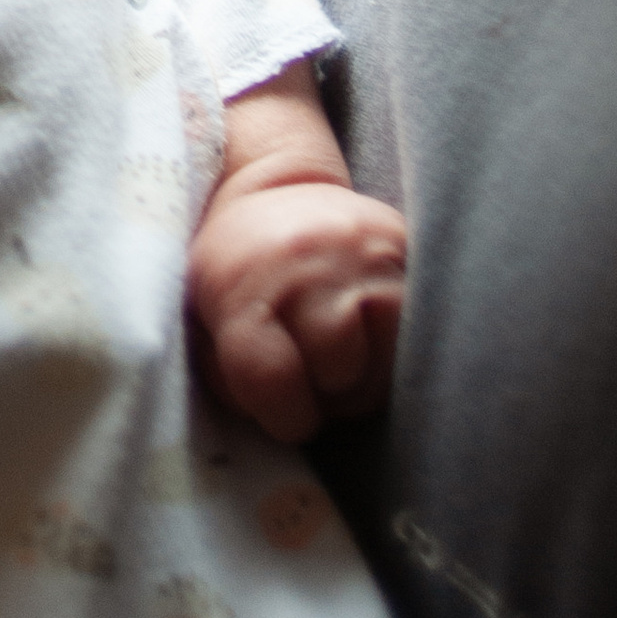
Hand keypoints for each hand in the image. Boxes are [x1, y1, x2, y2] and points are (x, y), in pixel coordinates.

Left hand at [188, 175, 405, 443]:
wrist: (281, 192)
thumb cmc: (237, 272)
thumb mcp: (203, 317)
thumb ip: (225, 375)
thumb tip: (271, 425)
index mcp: (242, 282)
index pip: (271, 379)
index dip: (282, 415)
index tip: (286, 414)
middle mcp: (306, 265)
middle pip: (334, 378)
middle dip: (324, 393)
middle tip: (311, 370)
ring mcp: (364, 259)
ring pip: (380, 370)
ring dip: (360, 380)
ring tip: (338, 351)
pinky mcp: (409, 259)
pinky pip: (413, 345)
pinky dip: (391, 356)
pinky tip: (367, 333)